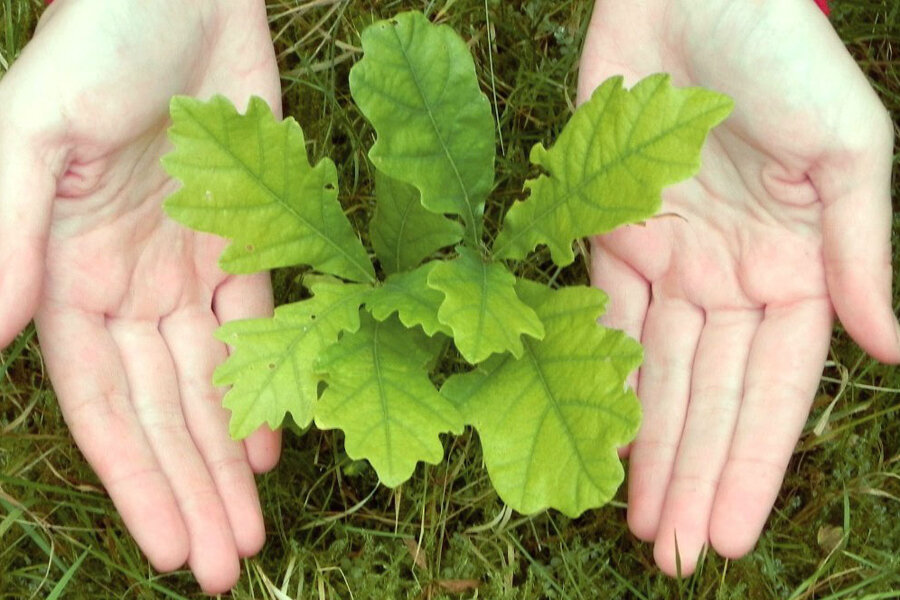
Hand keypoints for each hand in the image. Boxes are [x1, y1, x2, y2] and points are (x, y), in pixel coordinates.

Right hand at [0, 0, 281, 591]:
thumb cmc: (100, 47)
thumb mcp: (36, 137)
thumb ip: (7, 239)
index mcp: (67, 278)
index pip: (104, 406)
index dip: (136, 478)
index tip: (167, 547)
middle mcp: (128, 288)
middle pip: (164, 415)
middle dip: (191, 492)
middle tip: (223, 569)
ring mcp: (188, 269)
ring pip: (213, 388)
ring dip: (231, 460)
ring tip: (251, 533)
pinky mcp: (245, 243)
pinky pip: (258, 333)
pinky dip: (267, 387)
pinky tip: (275, 446)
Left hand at [579, 0, 897, 574]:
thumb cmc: (781, 54)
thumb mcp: (847, 149)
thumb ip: (861, 249)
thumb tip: (893, 348)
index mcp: (796, 269)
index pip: (773, 391)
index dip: (753, 462)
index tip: (732, 532)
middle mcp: (731, 278)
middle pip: (709, 399)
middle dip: (694, 476)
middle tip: (675, 555)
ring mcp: (669, 262)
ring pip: (654, 376)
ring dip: (648, 449)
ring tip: (640, 522)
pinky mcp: (609, 236)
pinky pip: (601, 323)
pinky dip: (598, 380)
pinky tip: (599, 438)